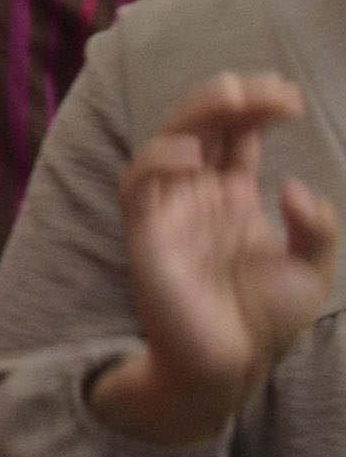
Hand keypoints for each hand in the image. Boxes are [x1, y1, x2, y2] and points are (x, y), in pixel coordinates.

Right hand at [94, 72, 336, 449]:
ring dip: (197, 112)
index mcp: (231, 195)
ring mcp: (170, 211)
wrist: (231, 367)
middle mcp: (197, 194)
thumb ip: (316, 228)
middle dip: (230, 98)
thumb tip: (292, 187)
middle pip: (201, 125)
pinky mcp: (147, 234)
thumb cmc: (263, 321)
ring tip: (235, 98)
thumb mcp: (312, 268)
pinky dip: (159, 160)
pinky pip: (139, 185)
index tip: (290, 98)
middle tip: (270, 89)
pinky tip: (194, 154)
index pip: (234, 133)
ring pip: (167, 140)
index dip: (257, 107)